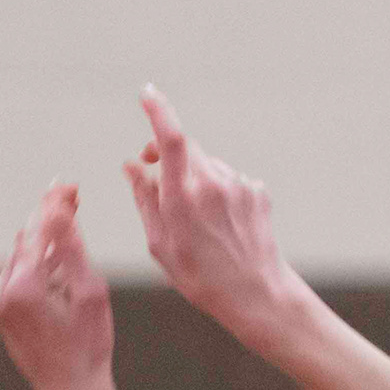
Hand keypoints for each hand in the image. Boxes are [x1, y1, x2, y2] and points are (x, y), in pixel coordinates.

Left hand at [0, 183, 116, 389]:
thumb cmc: (89, 346)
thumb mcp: (90, 292)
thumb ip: (72, 248)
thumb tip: (60, 209)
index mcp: (24, 288)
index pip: (38, 233)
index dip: (54, 206)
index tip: (67, 184)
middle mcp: (2, 292)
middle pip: (26, 241)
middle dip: (49, 219)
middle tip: (71, 194)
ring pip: (21, 257)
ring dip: (44, 241)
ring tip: (68, 219)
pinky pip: (17, 276)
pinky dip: (36, 265)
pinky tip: (56, 258)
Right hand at [126, 89, 295, 333]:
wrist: (258, 296)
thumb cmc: (202, 278)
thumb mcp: (161, 245)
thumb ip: (144, 199)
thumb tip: (130, 165)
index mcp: (182, 197)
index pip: (170, 138)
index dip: (157, 110)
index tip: (147, 93)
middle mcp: (212, 183)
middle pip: (187, 148)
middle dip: (167, 154)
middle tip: (153, 173)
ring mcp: (239, 184)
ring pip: (208, 164)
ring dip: (196, 178)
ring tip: (198, 221)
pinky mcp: (257, 190)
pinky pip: (230, 179)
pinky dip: (219, 191)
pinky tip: (222, 224)